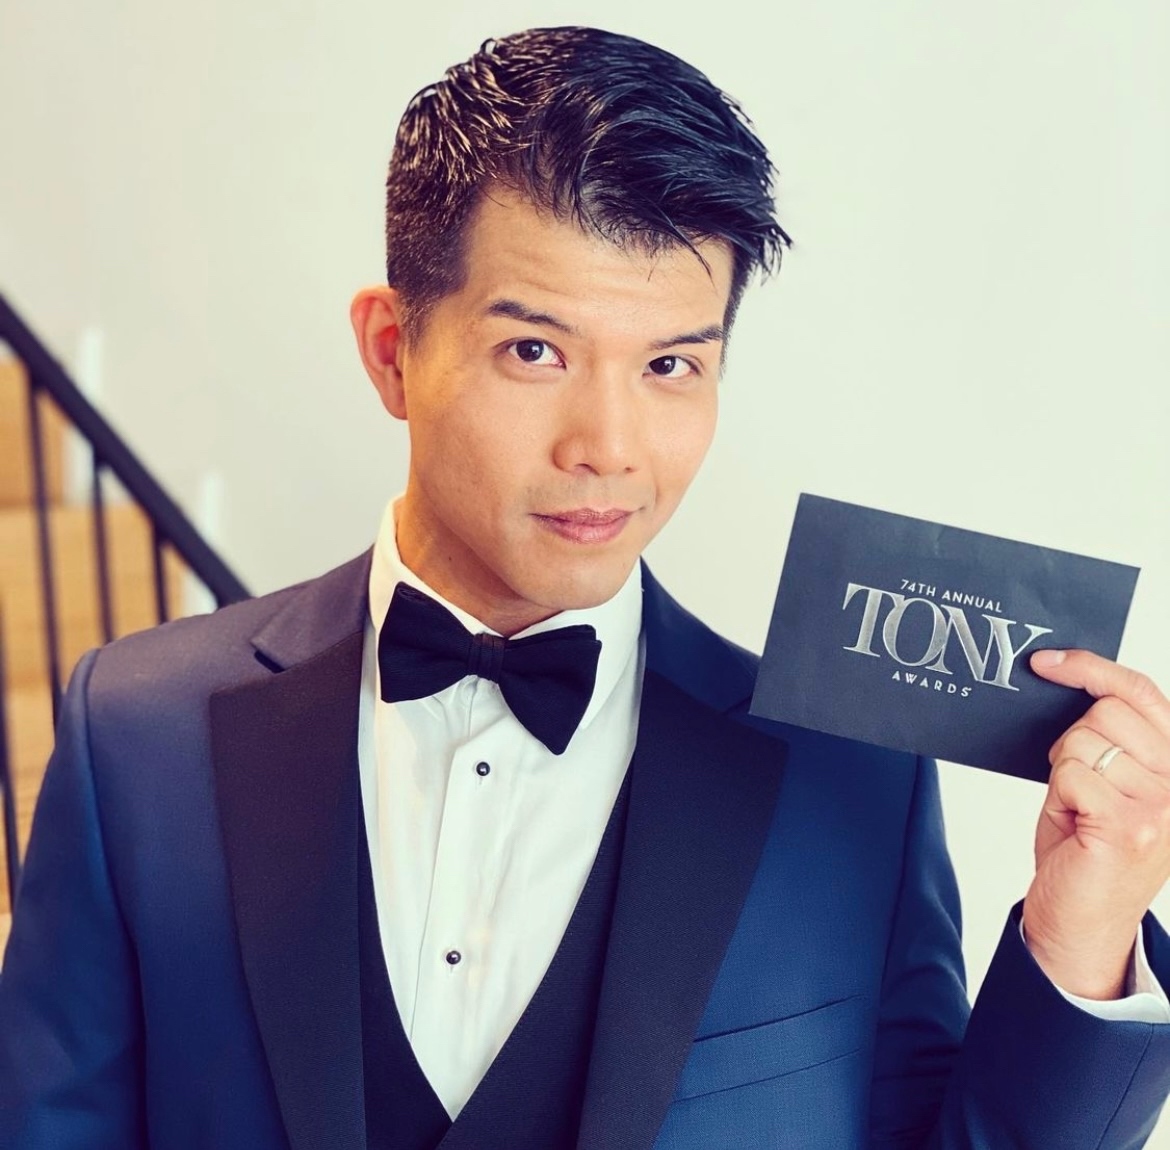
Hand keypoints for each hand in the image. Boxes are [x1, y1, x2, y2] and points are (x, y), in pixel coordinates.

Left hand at [1023, 649, 1169, 998]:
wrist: (1081, 921)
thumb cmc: (1086, 847)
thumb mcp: (1105, 782)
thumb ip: (1109, 738)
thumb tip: (1072, 682)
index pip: (1143, 692)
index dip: (1092, 668)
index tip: (1047, 662)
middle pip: (1105, 712)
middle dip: (1072, 739)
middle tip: (1075, 783)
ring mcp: (1160, 805)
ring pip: (1083, 741)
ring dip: (1064, 771)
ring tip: (1078, 810)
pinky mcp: (1130, 826)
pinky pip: (1071, 774)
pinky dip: (1057, 795)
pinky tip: (1073, 824)